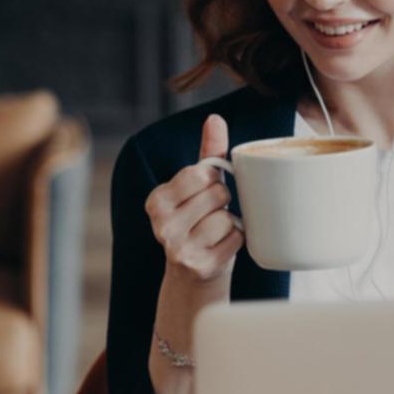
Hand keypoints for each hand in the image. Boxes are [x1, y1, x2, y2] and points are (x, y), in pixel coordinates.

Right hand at [144, 114, 242, 282]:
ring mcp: (179, 248)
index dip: (212, 180)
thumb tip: (215, 119)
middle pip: (217, 195)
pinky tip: (221, 246)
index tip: (205, 191)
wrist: (194, 274)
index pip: (199, 173)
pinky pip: (236, 238)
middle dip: (223, 202)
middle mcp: (161, 225)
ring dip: (230, 223)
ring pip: (227, 218)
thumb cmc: (200, 220)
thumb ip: (209, 153)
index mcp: (156, 200)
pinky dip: (237, 240)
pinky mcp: (200, 266)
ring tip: (216, 232)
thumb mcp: (199, 187)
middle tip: (212, 215)